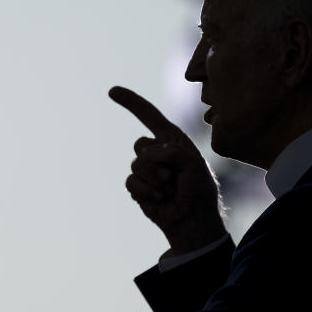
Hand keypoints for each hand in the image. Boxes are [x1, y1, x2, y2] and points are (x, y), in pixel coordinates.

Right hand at [109, 86, 225, 254]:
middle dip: (156, 163)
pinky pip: (130, 182)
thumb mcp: (193, 164)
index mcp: (172, 140)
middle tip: (174, 179)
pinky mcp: (138, 187)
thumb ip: (171, 152)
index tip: (112, 91)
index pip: (149, 116)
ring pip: (136, 165)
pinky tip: (159, 199)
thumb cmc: (198, 190)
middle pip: (140, 145)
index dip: (131, 102)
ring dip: (154, 180)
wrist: (193, 220)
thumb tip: (145, 156)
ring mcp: (146, 170)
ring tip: (169, 190)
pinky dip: (146, 192)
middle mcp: (157, 152)